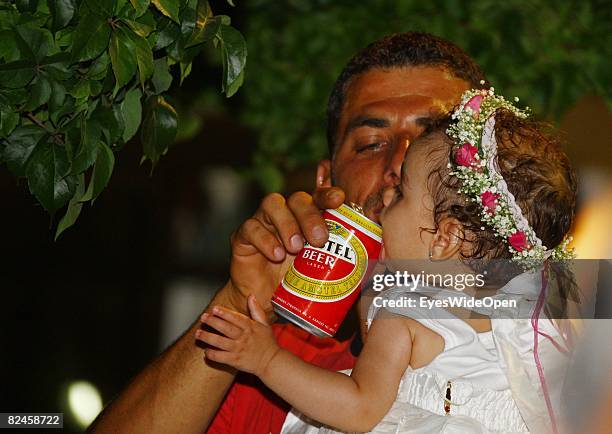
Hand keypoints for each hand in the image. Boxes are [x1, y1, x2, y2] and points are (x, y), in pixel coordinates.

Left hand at [196, 295, 281, 376]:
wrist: (272, 362)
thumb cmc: (268, 342)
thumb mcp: (264, 324)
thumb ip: (256, 310)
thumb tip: (251, 296)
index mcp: (250, 327)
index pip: (235, 318)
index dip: (224, 313)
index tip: (214, 309)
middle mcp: (244, 337)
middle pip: (226, 328)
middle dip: (213, 322)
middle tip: (203, 317)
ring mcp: (239, 349)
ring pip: (220, 342)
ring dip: (208, 337)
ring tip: (198, 333)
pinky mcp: (235, 361)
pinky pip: (221, 357)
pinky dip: (212, 354)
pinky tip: (206, 351)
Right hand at [221, 187, 345, 314]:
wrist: (266, 303)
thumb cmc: (297, 284)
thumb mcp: (322, 272)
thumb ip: (345, 263)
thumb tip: (376, 265)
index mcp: (306, 218)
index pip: (317, 197)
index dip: (328, 194)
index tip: (339, 199)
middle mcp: (285, 214)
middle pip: (297, 198)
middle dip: (310, 216)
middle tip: (319, 240)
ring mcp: (262, 222)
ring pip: (272, 204)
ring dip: (287, 224)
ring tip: (295, 248)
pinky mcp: (242, 236)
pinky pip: (250, 227)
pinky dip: (264, 239)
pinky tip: (275, 254)